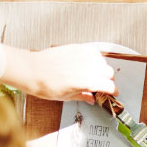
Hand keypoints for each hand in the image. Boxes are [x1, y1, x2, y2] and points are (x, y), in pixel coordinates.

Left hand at [1, 44, 116, 102]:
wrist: (32, 70)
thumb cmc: (46, 84)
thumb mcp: (67, 96)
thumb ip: (83, 96)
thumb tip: (91, 98)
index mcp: (88, 82)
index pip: (110, 86)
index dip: (113, 91)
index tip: (112, 93)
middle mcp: (88, 67)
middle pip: (109, 73)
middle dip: (107, 80)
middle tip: (101, 85)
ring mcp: (83, 56)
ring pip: (103, 62)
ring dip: (101, 69)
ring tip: (93, 74)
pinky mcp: (77, 48)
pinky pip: (93, 52)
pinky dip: (94, 58)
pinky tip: (87, 64)